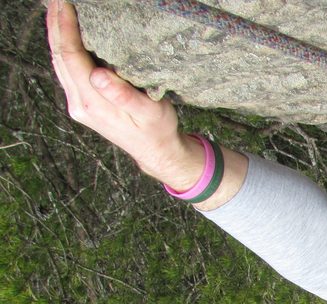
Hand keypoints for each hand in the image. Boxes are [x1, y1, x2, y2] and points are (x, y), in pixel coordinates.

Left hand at [46, 0, 199, 189]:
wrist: (157, 152)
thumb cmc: (158, 129)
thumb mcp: (149, 112)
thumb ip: (123, 95)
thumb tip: (97, 75)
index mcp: (93, 103)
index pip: (70, 57)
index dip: (65, 28)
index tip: (66, 4)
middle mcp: (79, 104)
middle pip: (59, 57)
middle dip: (56, 25)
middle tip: (57, 0)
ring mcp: (78, 105)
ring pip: (58, 63)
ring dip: (56, 35)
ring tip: (58, 11)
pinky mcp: (82, 104)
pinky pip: (65, 71)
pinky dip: (63, 49)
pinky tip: (67, 37)